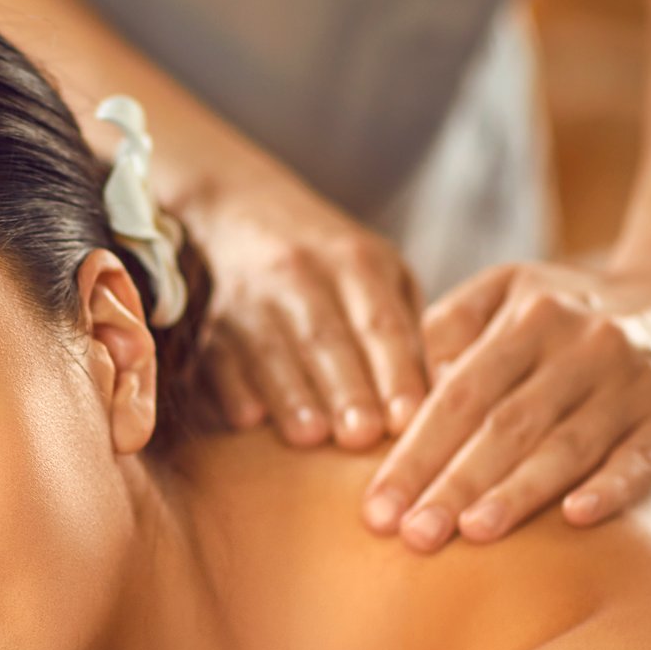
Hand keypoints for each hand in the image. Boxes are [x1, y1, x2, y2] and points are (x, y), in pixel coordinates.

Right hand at [180, 168, 428, 449]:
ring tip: (309, 437)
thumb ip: (408, 331)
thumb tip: (439, 398)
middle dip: (345, 387)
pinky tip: (247, 420)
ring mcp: (250, 298)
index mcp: (357, 262)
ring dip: (290, 395)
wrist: (243, 212)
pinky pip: (218, 358)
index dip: (394, 370)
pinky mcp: (211, 324)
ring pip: (271, 349)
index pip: (381, 323)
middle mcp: (301, 275)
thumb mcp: (383, 275)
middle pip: (326, 337)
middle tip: (362, 436)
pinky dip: (231, 388)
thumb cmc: (333, 264)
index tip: (408, 418)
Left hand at [361, 259, 650, 551]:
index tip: (375, 509)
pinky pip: (642, 456)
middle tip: (410, 536)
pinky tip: (575, 518)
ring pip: (567, 443)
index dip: (414, 452)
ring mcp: (635, 380)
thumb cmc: (576, 311)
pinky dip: (610, 486)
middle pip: (505, 423)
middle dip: (453, 483)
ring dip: (517, 492)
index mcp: (529, 316)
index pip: (459, 394)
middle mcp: (583, 344)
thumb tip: (410, 394)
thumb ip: (452, 328)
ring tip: (470, 535)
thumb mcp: (513, 290)